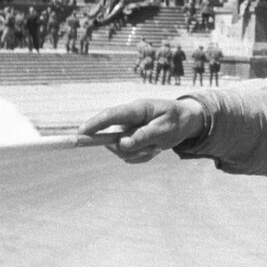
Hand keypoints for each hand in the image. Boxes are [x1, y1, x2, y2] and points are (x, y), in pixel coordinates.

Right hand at [78, 98, 206, 163]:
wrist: (186, 122)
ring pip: (121, 151)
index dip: (94, 124)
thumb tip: (121, 144)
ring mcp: (128, 131)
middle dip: (130, 149)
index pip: (110, 116)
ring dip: (140, 153)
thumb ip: (143, 136)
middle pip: (113, 140)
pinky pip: (129, 156)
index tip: (80, 133)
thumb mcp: (164, 129)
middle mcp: (128, 120)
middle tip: (153, 148)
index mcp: (136, 109)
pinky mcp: (130, 141)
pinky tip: (154, 149)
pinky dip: (142, 156)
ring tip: (158, 147)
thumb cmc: (176, 121)